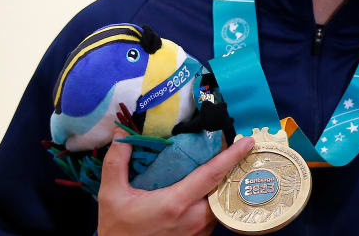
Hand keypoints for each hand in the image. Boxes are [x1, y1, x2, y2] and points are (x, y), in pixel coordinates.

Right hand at [97, 130, 253, 235]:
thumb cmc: (116, 230)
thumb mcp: (111, 196)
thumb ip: (116, 163)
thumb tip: (120, 132)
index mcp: (176, 203)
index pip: (212, 174)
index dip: (231, 156)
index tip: (247, 141)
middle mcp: (194, 218)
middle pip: (222, 187)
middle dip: (230, 169)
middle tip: (234, 151)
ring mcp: (199, 231)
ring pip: (220, 202)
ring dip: (221, 186)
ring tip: (218, 170)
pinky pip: (214, 216)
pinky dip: (213, 201)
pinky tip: (205, 192)